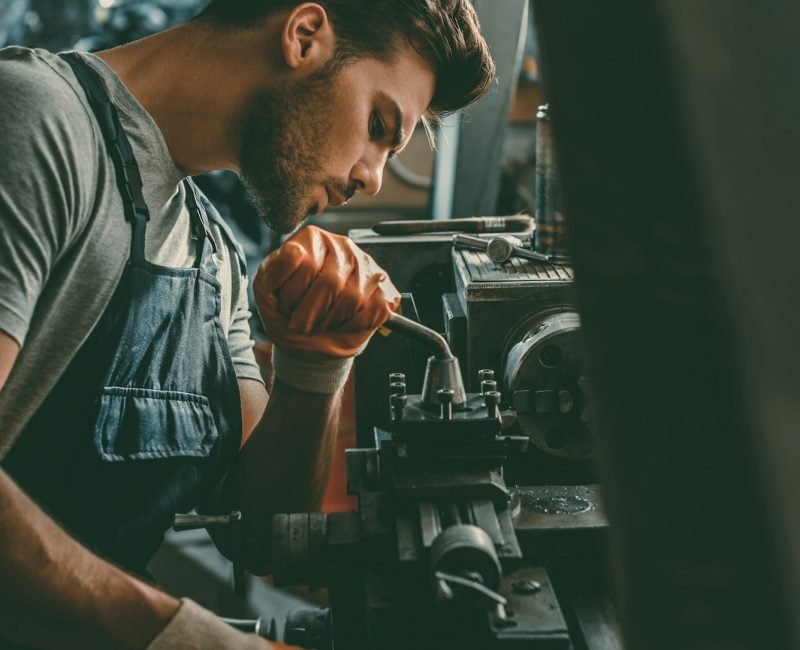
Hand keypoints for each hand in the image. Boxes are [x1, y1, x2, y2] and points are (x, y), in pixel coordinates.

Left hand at [254, 226, 400, 360]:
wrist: (310, 345)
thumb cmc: (289, 315)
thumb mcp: (266, 293)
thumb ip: (273, 270)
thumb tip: (294, 252)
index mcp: (312, 239)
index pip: (304, 263)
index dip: (292, 294)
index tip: (286, 306)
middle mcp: (342, 246)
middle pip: (329, 282)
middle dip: (311, 313)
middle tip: (303, 323)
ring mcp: (367, 266)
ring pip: (353, 297)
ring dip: (331, 320)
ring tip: (322, 322)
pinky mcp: (385, 290)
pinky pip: (373, 310)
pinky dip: (353, 326)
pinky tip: (343, 323)